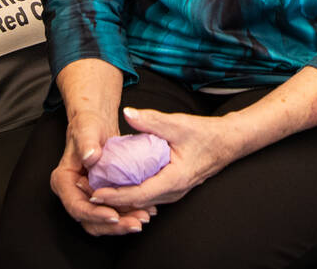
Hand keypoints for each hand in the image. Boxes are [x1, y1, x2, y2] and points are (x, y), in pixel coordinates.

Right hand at [49, 108, 155, 236]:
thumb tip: (90, 156)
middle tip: (135, 223)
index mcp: (63, 181)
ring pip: (101, 219)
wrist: (96, 122)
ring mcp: (86, 194)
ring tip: (142, 219)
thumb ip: (87, 143)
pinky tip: (145, 210)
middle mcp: (73, 192)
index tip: (114, 215)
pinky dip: (127, 213)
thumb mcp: (87, 129)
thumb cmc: (88, 124)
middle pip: (89, 219)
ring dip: (122, 223)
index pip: (77, 206)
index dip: (95, 214)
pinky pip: (112, 209)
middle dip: (113, 225)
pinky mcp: (101, 194)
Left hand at [87, 107, 243, 211]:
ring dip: (121, 195)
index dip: (115, 194)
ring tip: (99, 186)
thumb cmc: (205, 134)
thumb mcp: (178, 124)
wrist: (227, 142)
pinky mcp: (173, 188)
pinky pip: (149, 194)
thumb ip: (151, 120)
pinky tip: (120, 181)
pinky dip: (132, 191)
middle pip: (137, 201)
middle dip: (113, 198)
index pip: (138, 194)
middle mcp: (173, 192)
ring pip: (143, 200)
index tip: (95, 191)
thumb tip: (128, 113)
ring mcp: (174, 192)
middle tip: (88, 189)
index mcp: (174, 180)